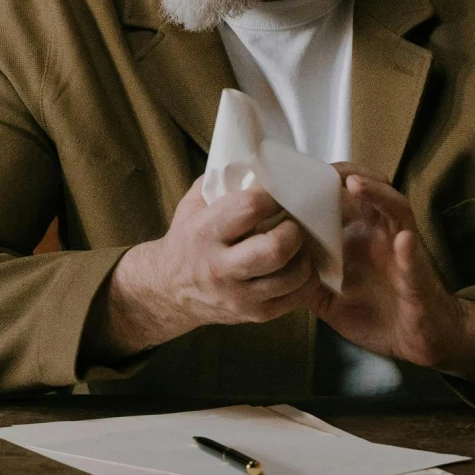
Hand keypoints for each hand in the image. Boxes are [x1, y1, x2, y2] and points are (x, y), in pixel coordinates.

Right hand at [86, 179, 317, 361]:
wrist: (169, 289)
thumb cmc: (188, 238)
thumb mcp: (194, 204)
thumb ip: (223, 182)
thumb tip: (259, 159)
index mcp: (205, 233)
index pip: (248, 209)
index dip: (272, 196)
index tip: (281, 190)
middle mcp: (221, 268)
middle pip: (274, 250)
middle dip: (293, 230)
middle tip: (294, 221)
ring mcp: (240, 296)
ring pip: (291, 277)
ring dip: (304, 256)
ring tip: (300, 244)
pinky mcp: (255, 315)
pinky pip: (295, 299)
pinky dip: (305, 279)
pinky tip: (298, 265)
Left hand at [316, 168, 474, 393]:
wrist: (418, 340)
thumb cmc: (376, 314)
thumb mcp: (330, 299)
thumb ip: (306, 280)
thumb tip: (272, 270)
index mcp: (360, 237)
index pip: (342, 199)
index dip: (322, 184)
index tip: (294, 176)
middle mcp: (381, 235)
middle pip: (369, 190)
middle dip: (346, 174)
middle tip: (320, 168)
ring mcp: (401, 251)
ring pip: (396, 209)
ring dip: (377, 194)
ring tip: (355, 183)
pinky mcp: (417, 275)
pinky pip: (414, 258)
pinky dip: (408, 248)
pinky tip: (402, 239)